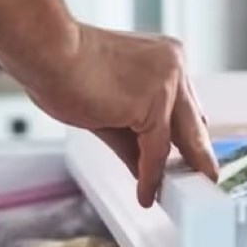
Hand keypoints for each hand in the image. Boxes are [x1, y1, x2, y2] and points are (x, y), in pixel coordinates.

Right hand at [24, 25, 218, 207]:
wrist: (45, 51)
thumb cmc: (61, 66)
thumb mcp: (105, 104)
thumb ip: (129, 136)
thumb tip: (142, 167)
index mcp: (162, 57)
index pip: (183, 105)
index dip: (185, 134)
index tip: (186, 157)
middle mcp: (172, 66)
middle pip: (192, 122)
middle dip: (195, 156)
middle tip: (200, 181)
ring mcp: (167, 83)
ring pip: (178, 139)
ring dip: (174, 171)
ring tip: (173, 195)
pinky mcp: (154, 105)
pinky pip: (156, 150)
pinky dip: (150, 175)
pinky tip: (145, 192)